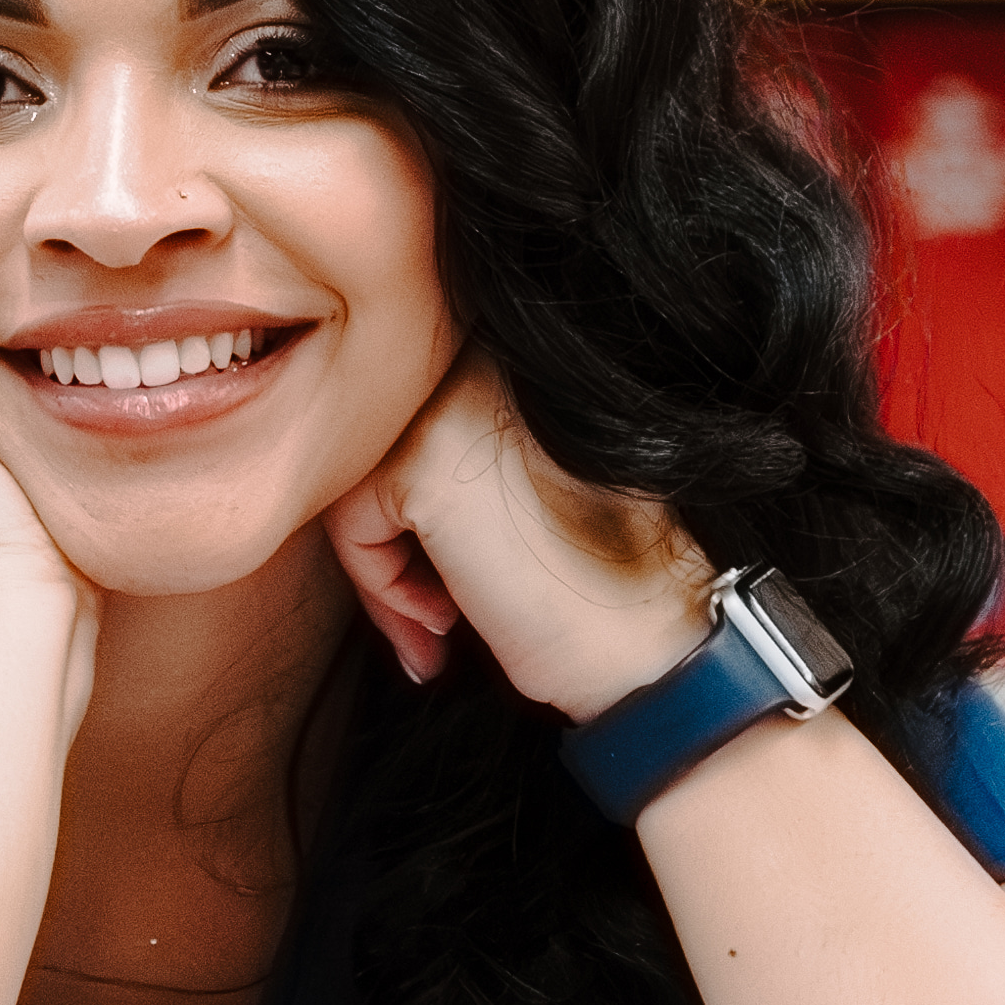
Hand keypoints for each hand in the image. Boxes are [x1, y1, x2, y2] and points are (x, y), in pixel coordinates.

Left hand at [322, 343, 710, 718]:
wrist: (662, 651)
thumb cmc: (601, 589)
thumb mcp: (517, 491)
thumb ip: (450, 457)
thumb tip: (341, 472)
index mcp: (515, 354)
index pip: (409, 415)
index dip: (415, 515)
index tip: (447, 583)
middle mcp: (485, 356)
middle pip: (371, 443)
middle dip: (389, 545)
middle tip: (433, 618)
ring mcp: (455, 400)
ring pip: (353, 481)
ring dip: (383, 573)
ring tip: (439, 627)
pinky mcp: (425, 460)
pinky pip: (352, 525)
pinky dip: (381, 589)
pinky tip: (447, 622)